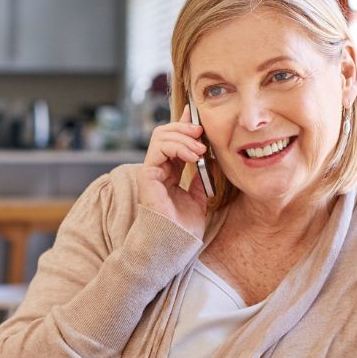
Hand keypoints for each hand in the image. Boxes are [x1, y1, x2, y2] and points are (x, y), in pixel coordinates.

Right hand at [137, 105, 210, 239]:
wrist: (176, 242)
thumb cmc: (185, 226)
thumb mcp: (200, 195)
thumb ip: (201, 175)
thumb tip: (210, 156)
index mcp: (169, 171)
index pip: (173, 139)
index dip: (184, 123)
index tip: (197, 115)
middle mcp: (158, 168)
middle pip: (165, 132)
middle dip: (185, 127)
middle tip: (202, 133)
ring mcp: (151, 170)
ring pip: (161, 135)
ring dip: (183, 136)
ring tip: (200, 149)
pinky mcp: (147, 174)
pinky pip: (159, 148)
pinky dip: (177, 146)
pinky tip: (192, 155)